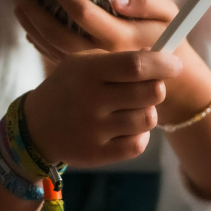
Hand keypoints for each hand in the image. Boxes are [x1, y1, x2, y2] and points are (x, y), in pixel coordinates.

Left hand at [14, 0, 210, 123]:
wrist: (173, 90)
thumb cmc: (173, 45)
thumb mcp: (170, 18)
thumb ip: (147, 3)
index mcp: (120, 40)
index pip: (83, 14)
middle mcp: (100, 57)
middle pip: (55, 32)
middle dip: (33, 9)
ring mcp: (90, 70)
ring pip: (51, 46)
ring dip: (31, 24)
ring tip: (17, 3)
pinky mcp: (86, 76)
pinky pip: (55, 57)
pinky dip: (40, 40)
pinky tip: (30, 27)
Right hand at [24, 49, 181, 167]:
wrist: (35, 127)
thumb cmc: (69, 87)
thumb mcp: (83, 63)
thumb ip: (119, 59)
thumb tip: (158, 56)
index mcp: (88, 71)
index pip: (136, 65)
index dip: (162, 63)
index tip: (174, 64)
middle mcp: (91, 100)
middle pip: (150, 92)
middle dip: (157, 87)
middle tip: (149, 86)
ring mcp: (94, 130)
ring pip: (148, 119)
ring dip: (147, 111)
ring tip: (132, 107)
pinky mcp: (97, 154)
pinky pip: (139, 144)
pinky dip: (139, 135)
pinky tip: (125, 127)